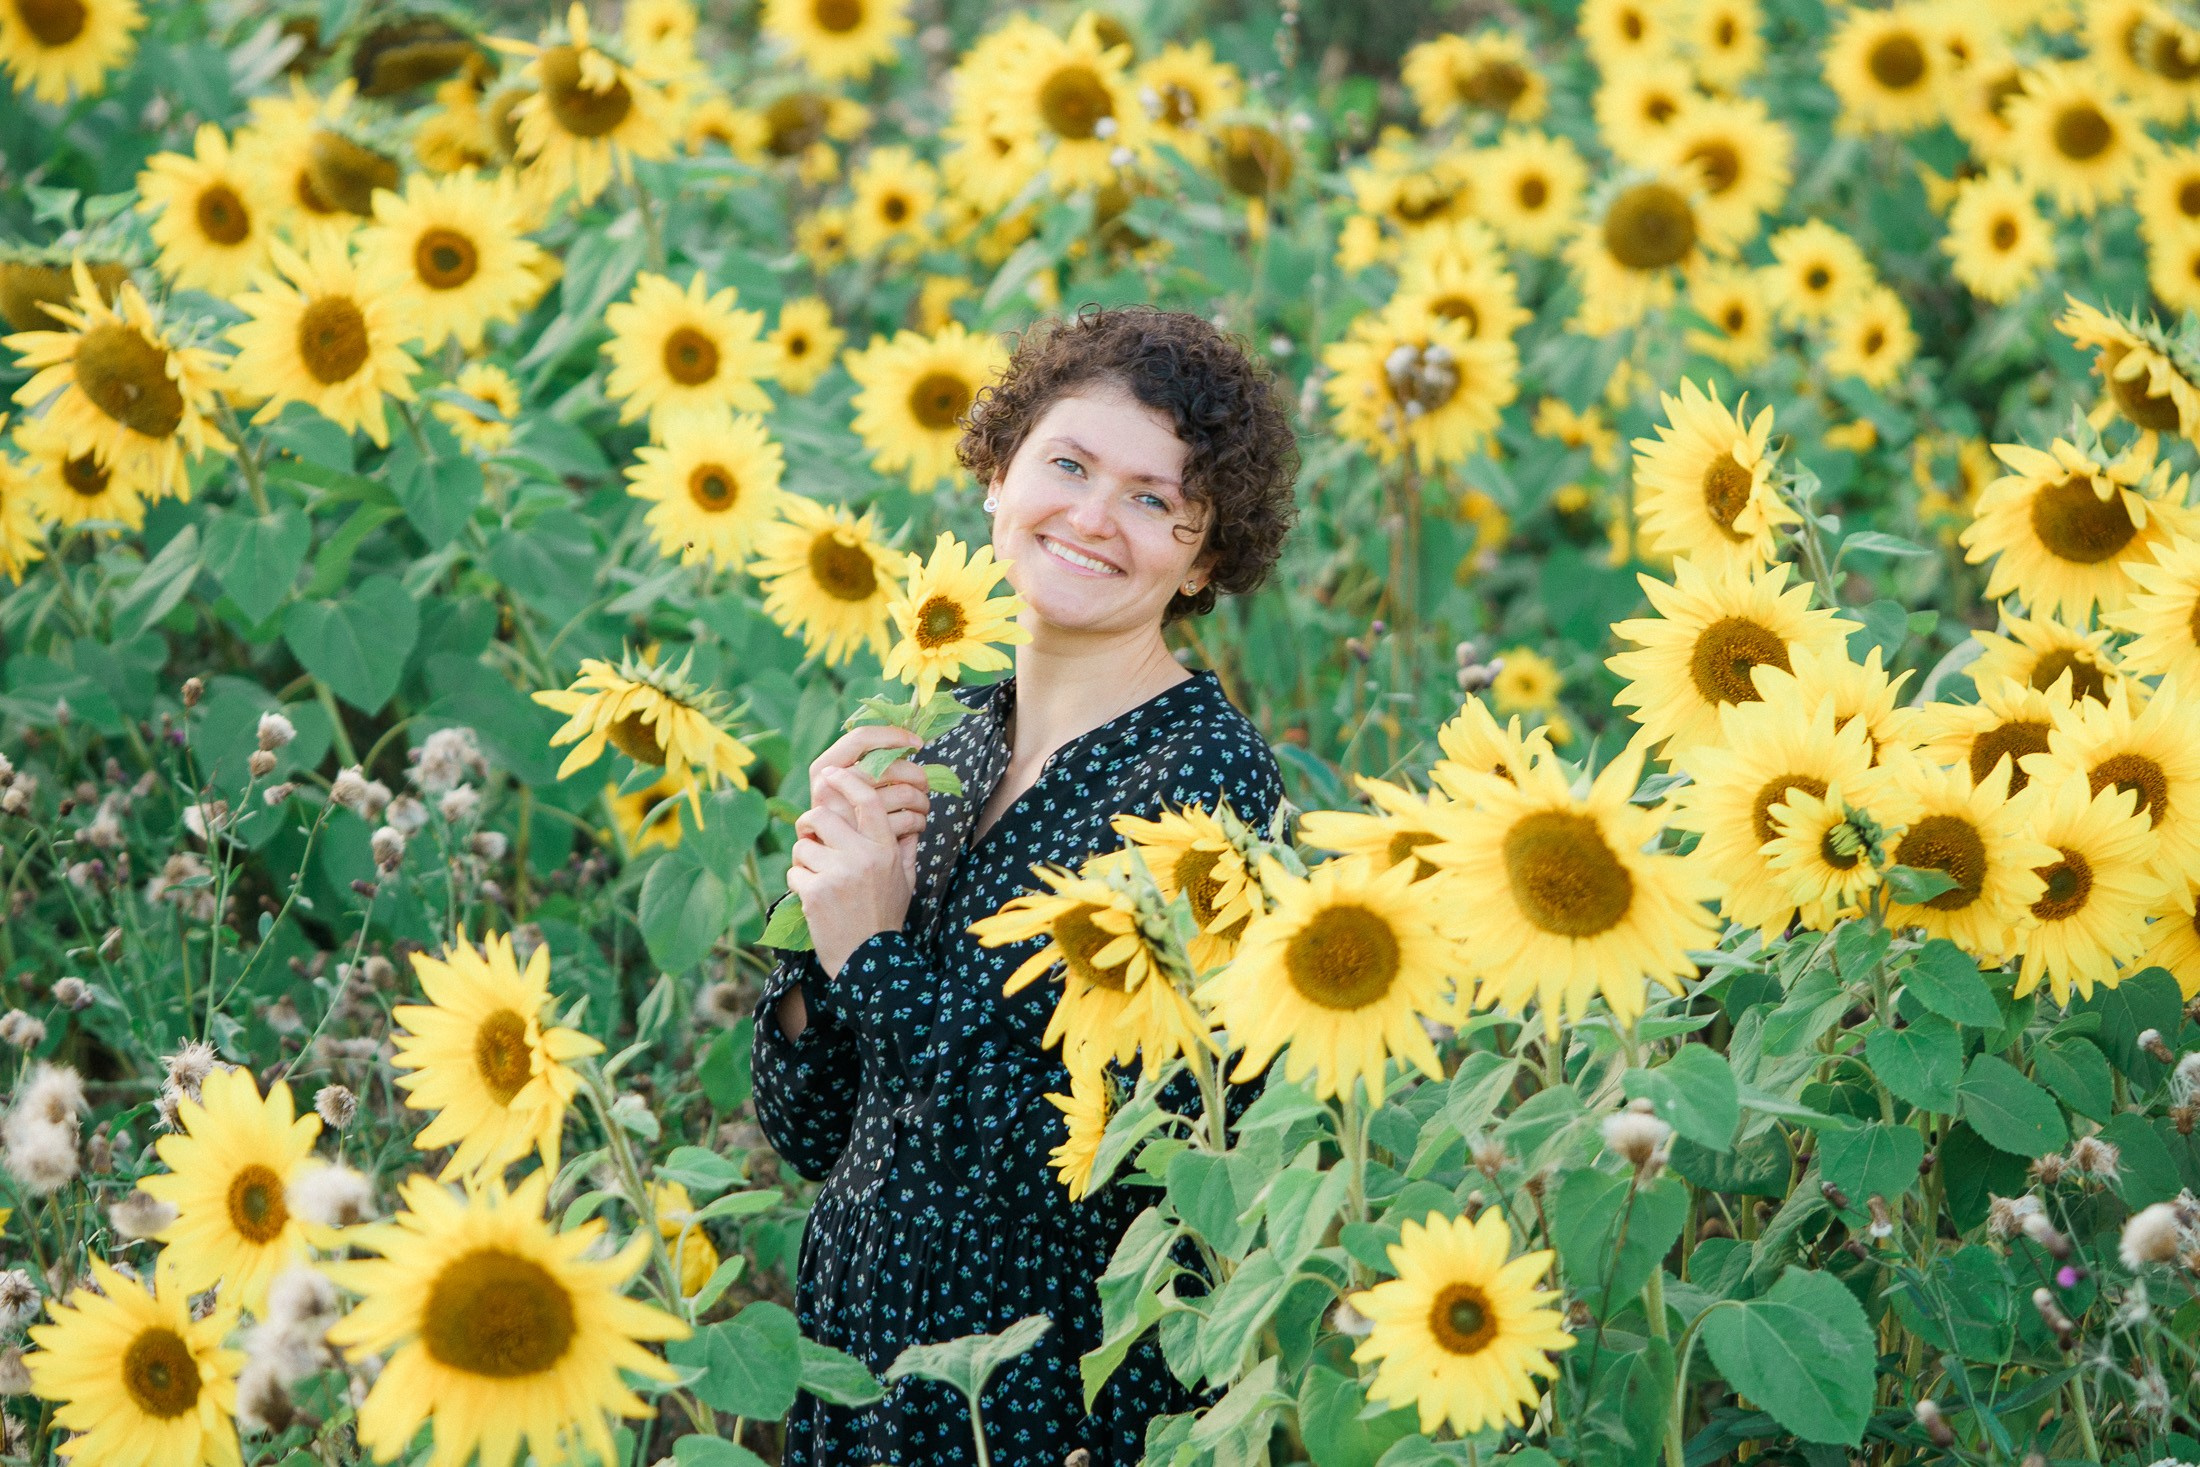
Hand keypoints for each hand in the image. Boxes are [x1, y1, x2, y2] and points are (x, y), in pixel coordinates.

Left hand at [788, 767, 915, 978]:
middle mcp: (863, 858)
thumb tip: (907, 817)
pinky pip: (794, 872)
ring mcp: (837, 875)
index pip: (868, 800)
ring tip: (818, 878)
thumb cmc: (885, 917)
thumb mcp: (905, 879)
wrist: (869, 960)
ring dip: (805, 860)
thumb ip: (903, 846)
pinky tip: (814, 900)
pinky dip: (799, 884)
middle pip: (823, 815)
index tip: (831, 773)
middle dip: (811, 823)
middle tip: (812, 836)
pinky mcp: (814, 893)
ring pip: (803, 846)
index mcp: (885, 850)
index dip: (848, 781)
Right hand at [802, 724, 930, 877]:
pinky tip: (915, 829)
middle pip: (889, 766)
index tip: (917, 743)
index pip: (860, 738)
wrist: (838, 885)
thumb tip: (911, 744)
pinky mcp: (867, 841)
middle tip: (923, 785)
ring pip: (904, 793)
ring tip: (921, 809)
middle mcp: (829, 790)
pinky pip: (909, 821)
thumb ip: (867, 772)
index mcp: (824, 771)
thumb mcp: (843, 797)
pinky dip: (919, 823)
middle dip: (916, 774)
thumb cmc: (843, 834)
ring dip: (922, 801)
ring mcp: (849, 816)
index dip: (892, 735)